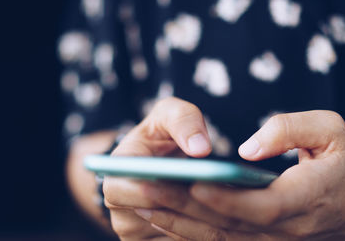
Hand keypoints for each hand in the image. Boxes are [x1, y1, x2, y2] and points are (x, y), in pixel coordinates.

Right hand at [103, 97, 213, 239]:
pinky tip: (225, 216)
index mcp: (115, 174)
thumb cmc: (163, 134)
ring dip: (201, 221)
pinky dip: (204, 231)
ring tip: (229, 204)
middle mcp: (118, 207)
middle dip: (189, 206)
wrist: (159, 158)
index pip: (123, 189)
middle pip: (152, 217)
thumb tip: (200, 149)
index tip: (191, 183)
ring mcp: (133, 230)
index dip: (156, 188)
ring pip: (170, 234)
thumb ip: (184, 121)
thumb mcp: (170, 115)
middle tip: (225, 195)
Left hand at [134, 111, 344, 239]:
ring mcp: (269, 239)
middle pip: (227, 224)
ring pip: (217, 237)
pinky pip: (219, 238)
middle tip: (143, 188)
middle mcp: (283, 227)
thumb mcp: (331, 131)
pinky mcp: (259, 239)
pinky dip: (188, 230)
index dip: (224, 198)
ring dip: (177, 222)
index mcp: (303, 198)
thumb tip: (247, 150)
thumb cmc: (343, 162)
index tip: (191, 183)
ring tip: (141, 202)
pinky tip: (161, 216)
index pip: (258, 207)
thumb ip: (289, 131)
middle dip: (182, 208)